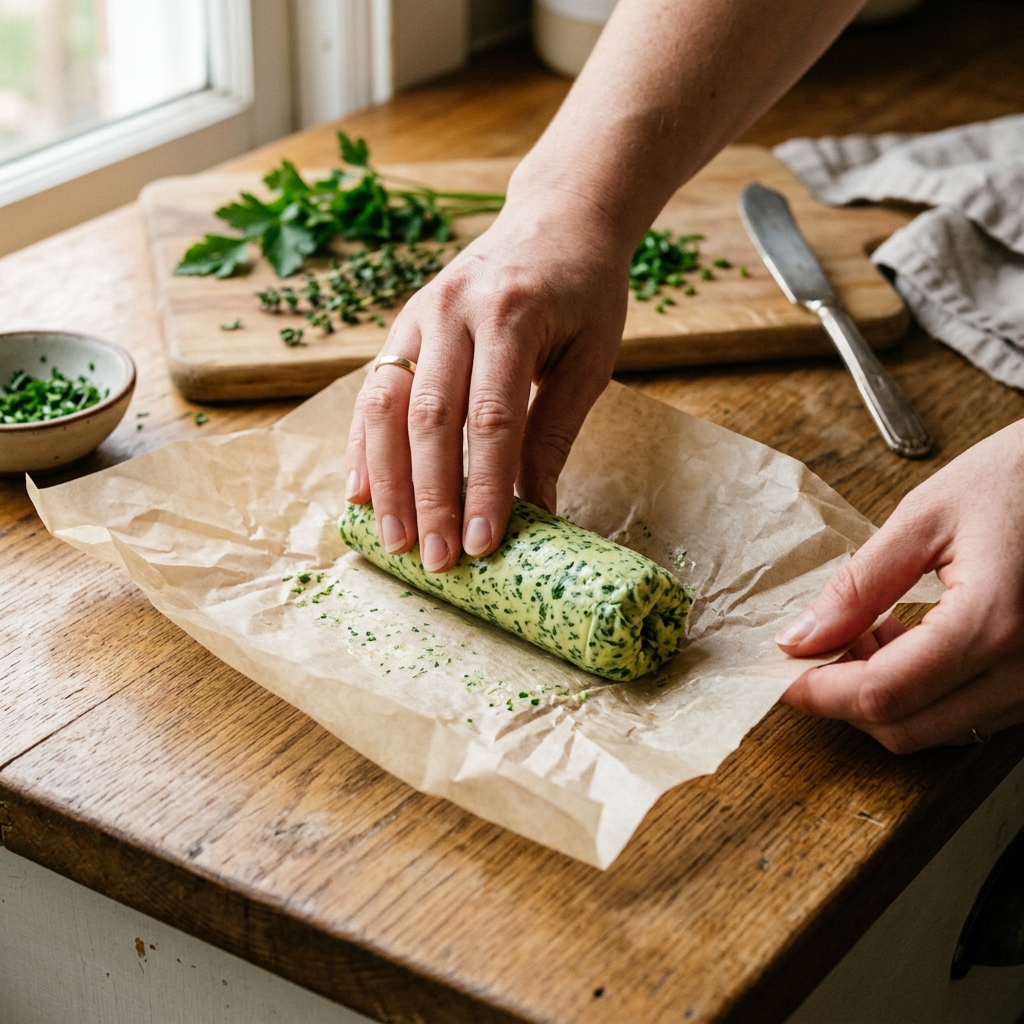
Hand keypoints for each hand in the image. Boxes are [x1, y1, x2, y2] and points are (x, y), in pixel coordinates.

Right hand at [345, 191, 629, 571]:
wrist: (557, 218)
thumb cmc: (584, 291)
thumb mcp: (589, 359)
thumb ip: (553, 433)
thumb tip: (536, 513)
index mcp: (511, 316)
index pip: (491, 418)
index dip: (484, 486)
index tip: (482, 544)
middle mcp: (454, 310)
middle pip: (430, 418)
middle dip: (430, 496)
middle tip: (435, 560)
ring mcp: (420, 313)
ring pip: (387, 405)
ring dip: (385, 479)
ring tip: (391, 540)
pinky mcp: (402, 322)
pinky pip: (372, 389)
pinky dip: (364, 444)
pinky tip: (358, 491)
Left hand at [778, 420, 1023, 752]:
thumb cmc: (1017, 480)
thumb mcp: (925, 517)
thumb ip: (858, 585)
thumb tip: (800, 637)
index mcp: (992, 621)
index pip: (883, 693)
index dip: (819, 692)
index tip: (781, 674)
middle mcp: (1023, 669)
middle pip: (906, 728)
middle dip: (843, 699)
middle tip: (813, 649)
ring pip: (935, 728)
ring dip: (881, 696)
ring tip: (861, 631)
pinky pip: (967, 713)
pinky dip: (919, 693)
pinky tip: (901, 640)